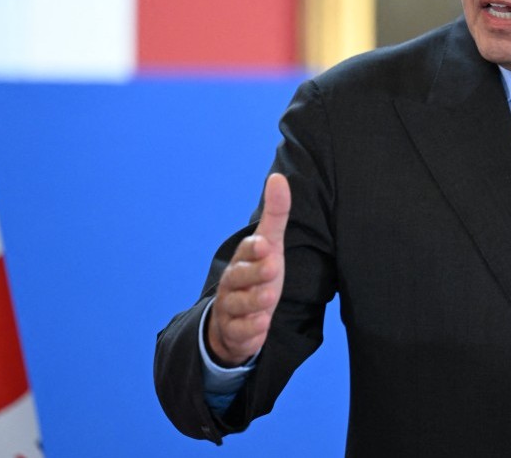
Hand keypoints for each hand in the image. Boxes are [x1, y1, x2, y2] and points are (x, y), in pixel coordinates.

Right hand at [207, 173, 289, 365]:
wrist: (237, 315)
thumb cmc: (258, 273)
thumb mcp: (271, 244)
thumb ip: (276, 214)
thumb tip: (278, 177)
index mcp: (243, 259)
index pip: (246, 251)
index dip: (254, 248)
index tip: (266, 244)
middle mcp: (233, 282)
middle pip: (238, 277)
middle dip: (254, 273)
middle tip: (273, 269)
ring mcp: (232, 307)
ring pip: (238, 306)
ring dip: (253, 303)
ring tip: (269, 301)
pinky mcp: (235, 331)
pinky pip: (239, 332)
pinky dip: (250, 331)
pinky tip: (262, 326)